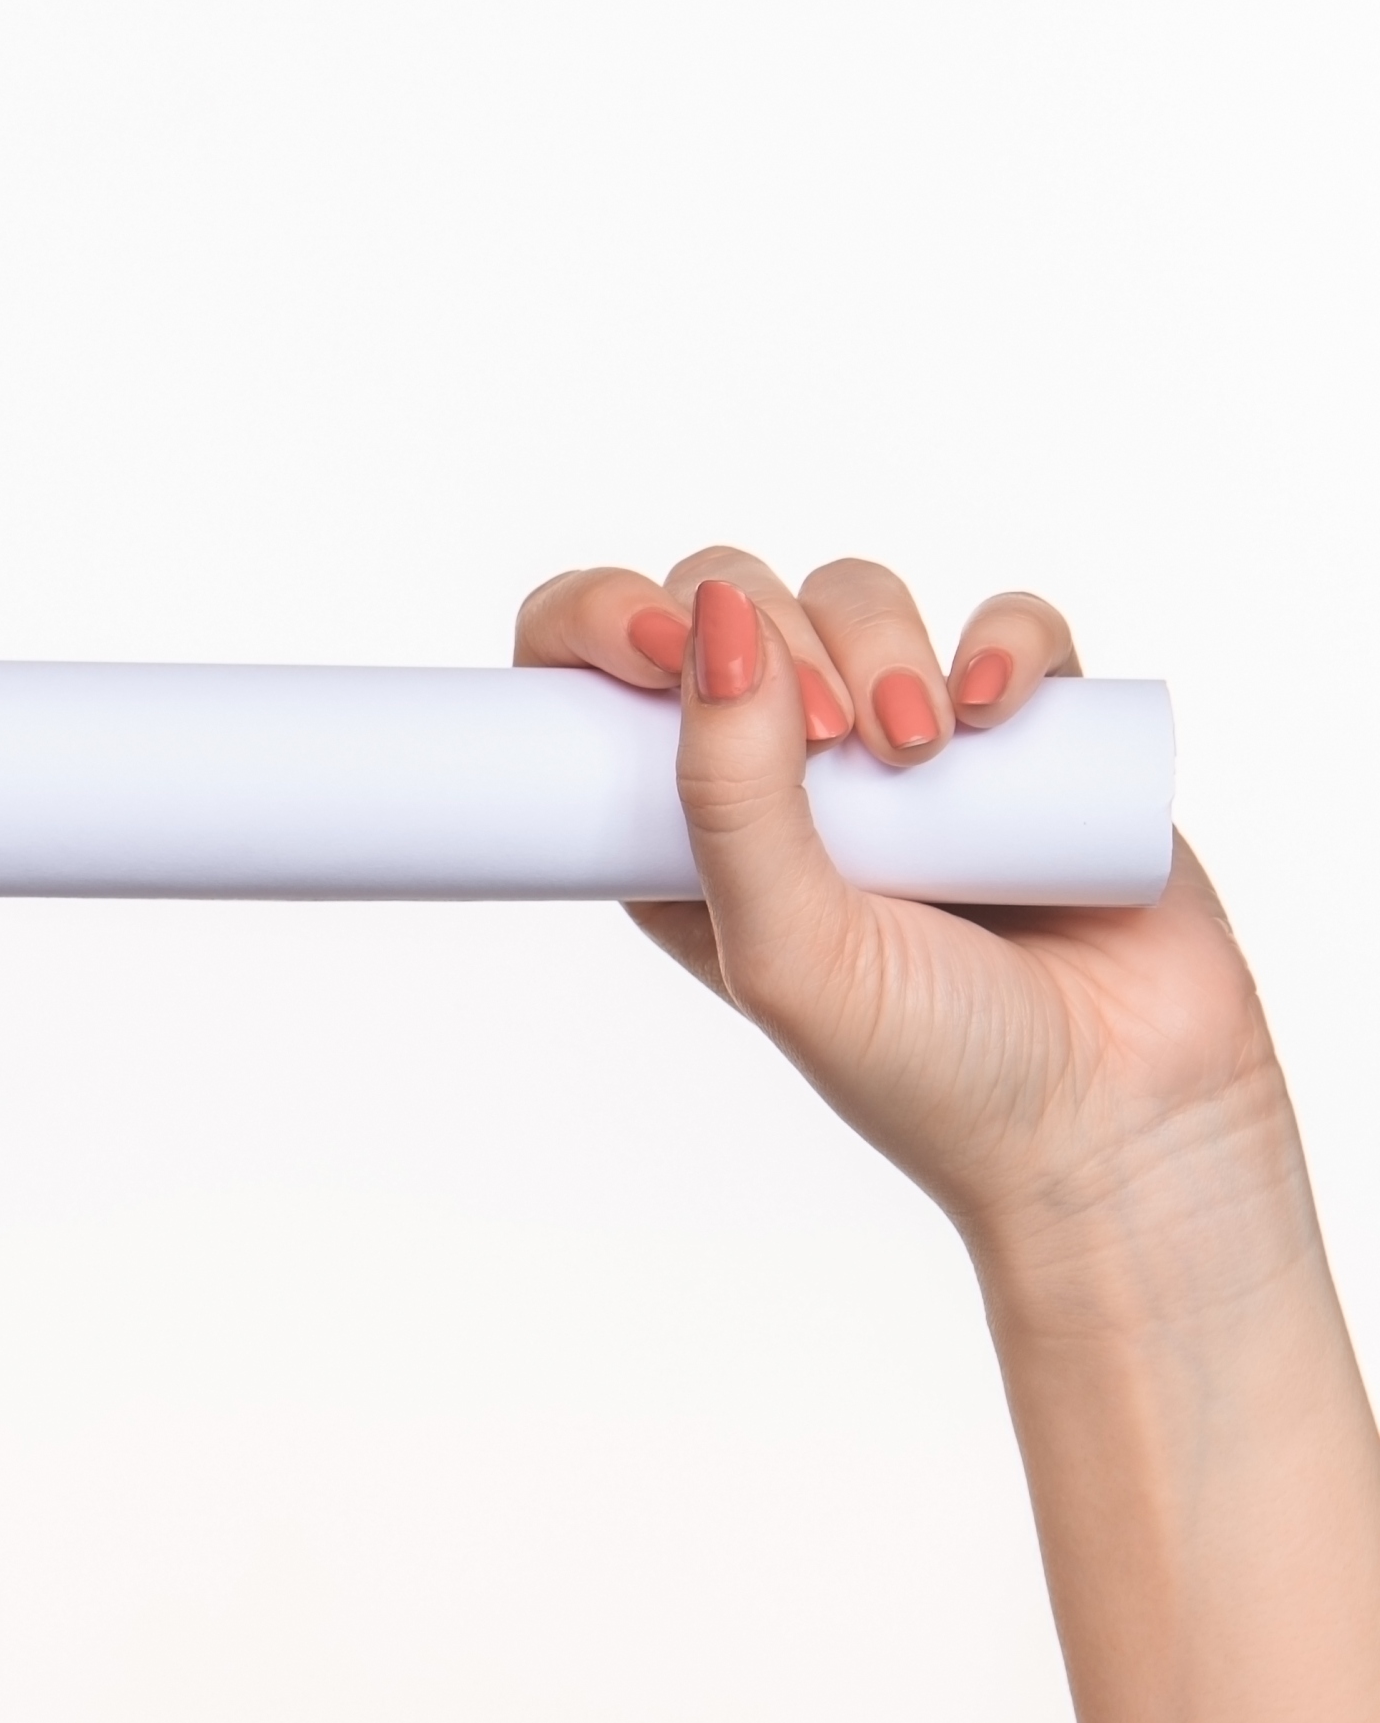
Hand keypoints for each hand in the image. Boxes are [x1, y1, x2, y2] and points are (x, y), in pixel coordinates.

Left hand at [514, 549, 1304, 1309]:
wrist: (1118, 1123)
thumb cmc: (927, 1067)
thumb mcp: (783, 948)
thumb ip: (727, 796)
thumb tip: (709, 619)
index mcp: (688, 826)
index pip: (603, 673)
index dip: (604, 616)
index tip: (653, 643)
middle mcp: (785, 771)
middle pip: (734, 602)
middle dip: (771, 635)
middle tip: (827, 738)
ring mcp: (906, 740)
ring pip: (858, 598)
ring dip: (882, 643)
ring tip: (921, 750)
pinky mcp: (1031, 728)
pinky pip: (1008, 624)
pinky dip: (1004, 638)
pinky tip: (998, 706)